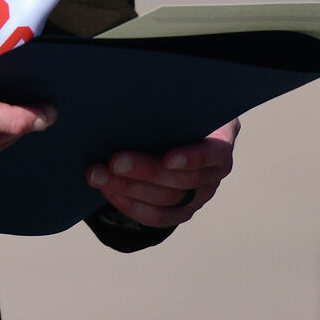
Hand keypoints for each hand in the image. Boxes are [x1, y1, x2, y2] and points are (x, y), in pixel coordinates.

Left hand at [87, 118, 239, 227]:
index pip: (214, 154)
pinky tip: (109, 191)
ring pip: (166, 200)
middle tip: (114, 161)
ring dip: (128, 188)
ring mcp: (200, 195)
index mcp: (221, 141)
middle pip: (182, 180)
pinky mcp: (182, 211)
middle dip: (144, 171)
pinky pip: (157, 217)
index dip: (192, 158)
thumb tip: (137, 105)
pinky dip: (130, 205)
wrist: (182, 128)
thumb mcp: (184, 103)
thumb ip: (172, 107)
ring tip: (98, 175)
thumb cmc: (181, 110)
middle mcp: (215, 173)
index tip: (167, 158)